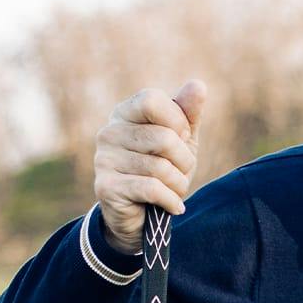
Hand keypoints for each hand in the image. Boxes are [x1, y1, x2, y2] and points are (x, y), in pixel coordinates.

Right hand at [94, 80, 206, 251]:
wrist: (142, 217)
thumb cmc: (163, 171)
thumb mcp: (182, 140)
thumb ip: (188, 113)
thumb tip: (198, 85)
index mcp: (124, 113)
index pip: (152, 100)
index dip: (177, 121)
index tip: (181, 138)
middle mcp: (108, 132)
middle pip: (164, 138)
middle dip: (184, 161)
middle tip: (179, 172)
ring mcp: (103, 160)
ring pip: (161, 167)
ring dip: (179, 184)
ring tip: (173, 190)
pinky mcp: (105, 187)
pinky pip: (152, 189)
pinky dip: (171, 200)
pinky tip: (174, 206)